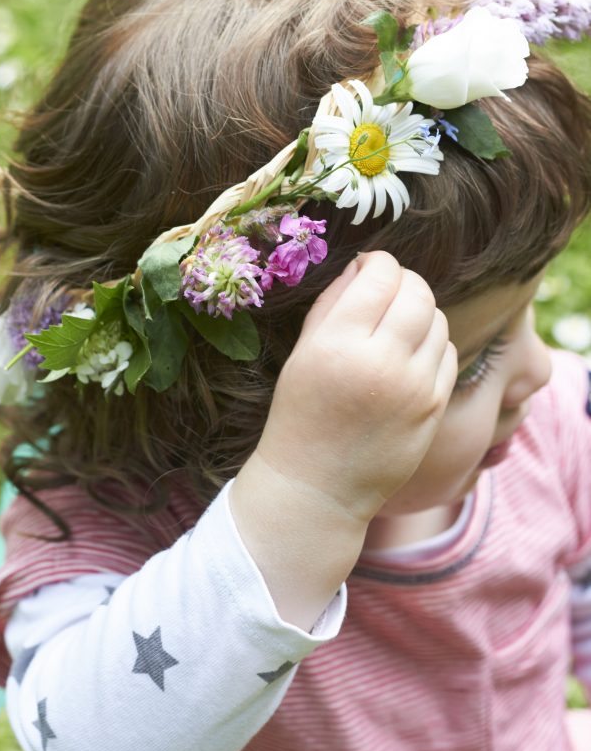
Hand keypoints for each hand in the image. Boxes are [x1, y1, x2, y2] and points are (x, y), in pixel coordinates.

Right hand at [257, 250, 456, 526]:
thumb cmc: (301, 414)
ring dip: (420, 313)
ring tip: (397, 326)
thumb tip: (363, 266)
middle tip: (387, 291)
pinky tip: (410, 356)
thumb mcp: (303, 352)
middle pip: (418, 292)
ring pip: (438, 320)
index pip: (380, 275)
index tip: (368, 269)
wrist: (318, 487)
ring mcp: (414, 386)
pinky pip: (448, 354)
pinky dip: (433, 345)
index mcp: (338, 342)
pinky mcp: (434, 408)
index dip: (377, 263)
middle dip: (404, 282)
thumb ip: (332, 302)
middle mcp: (381, 361)